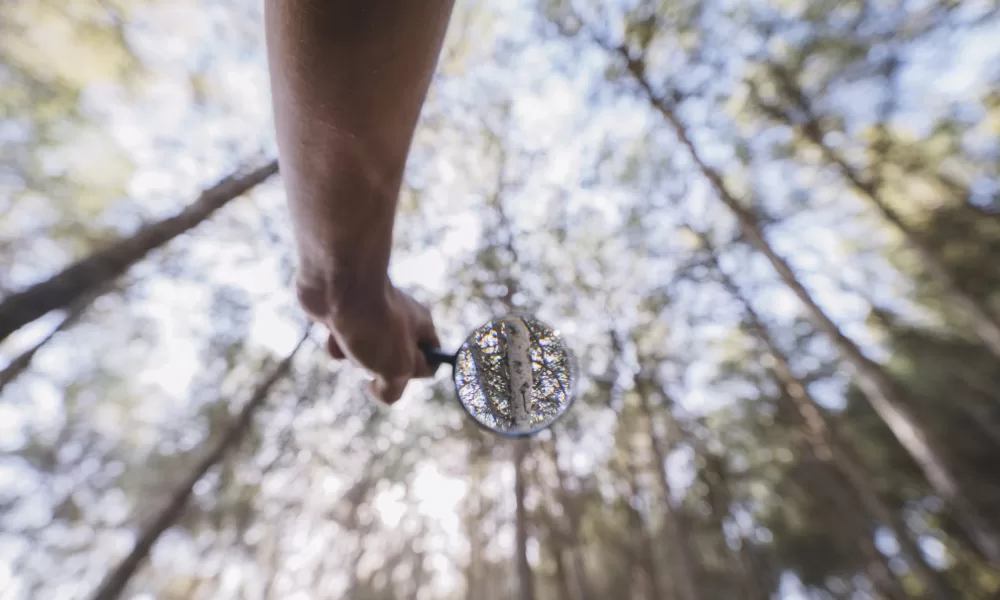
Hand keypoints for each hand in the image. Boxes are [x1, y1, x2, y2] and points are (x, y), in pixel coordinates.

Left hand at [297, 277, 439, 403]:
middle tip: (376, 357)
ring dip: (355, 357)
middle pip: (393, 361)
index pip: (431, 360)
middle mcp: (399, 320)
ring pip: (365, 354)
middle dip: (379, 367)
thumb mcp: (396, 368)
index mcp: (422, 327)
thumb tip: (380, 391)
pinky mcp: (344, 314)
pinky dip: (336, 343)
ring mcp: (370, 316)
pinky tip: (335, 331)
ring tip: (353, 341)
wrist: (338, 283)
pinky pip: (343, 342)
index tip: (401, 375)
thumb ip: (395, 389)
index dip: (417, 374)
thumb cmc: (373, 324)